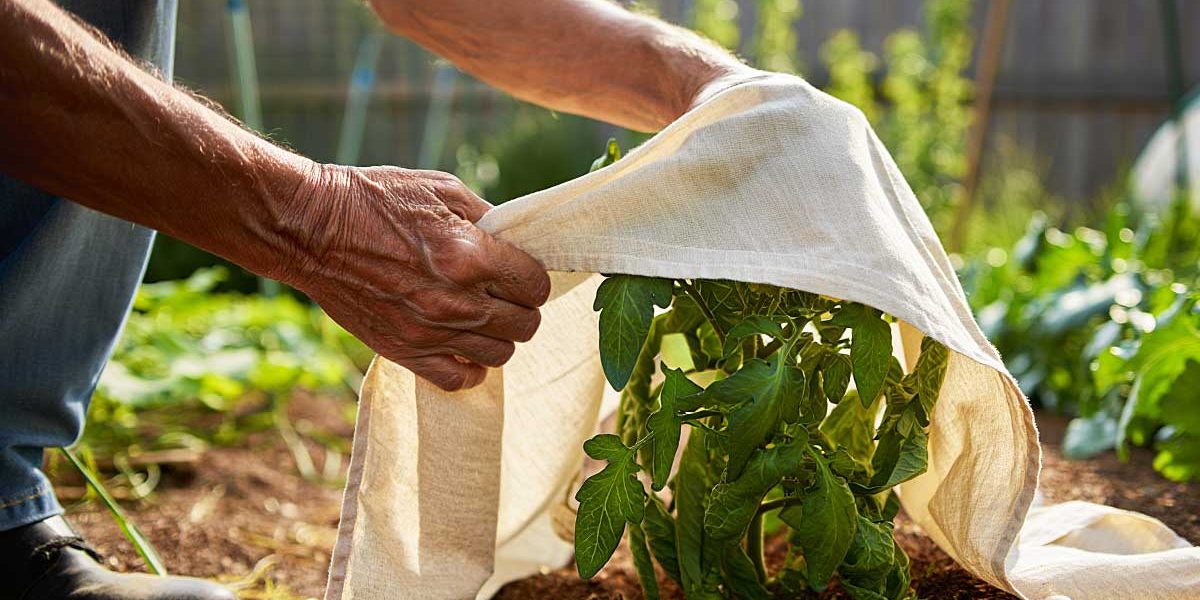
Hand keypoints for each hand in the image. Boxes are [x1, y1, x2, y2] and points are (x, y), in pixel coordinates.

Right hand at [278, 164, 550, 390]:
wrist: (312, 230)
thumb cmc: (376, 200)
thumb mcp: (440, 189)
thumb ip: (487, 218)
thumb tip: (517, 242)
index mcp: (470, 256)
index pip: (536, 286)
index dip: (534, 278)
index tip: (520, 272)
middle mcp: (456, 301)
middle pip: (526, 326)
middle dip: (523, 308)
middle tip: (505, 294)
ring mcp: (430, 332)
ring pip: (500, 355)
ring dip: (499, 337)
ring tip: (483, 318)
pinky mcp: (404, 352)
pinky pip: (458, 379)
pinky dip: (470, 368)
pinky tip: (464, 347)